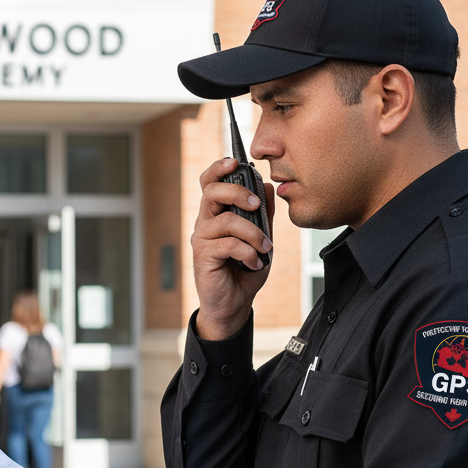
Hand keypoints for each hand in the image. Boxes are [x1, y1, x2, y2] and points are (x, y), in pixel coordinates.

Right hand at [191, 158, 275, 340]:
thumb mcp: (262, 238)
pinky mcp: (203, 256)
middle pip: (212, 191)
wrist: (235, 304)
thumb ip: (264, 214)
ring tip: (265, 247)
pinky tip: (255, 263)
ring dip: (253, 233)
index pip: (210, 182)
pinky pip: (228, 244)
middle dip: (237, 192)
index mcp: (216, 214)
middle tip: (256, 204)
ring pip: (226, 220)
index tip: (236, 162)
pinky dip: (248, 252)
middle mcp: (205, 223)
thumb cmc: (245, 271)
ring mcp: (202, 239)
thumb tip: (266, 186)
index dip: (219, 168)